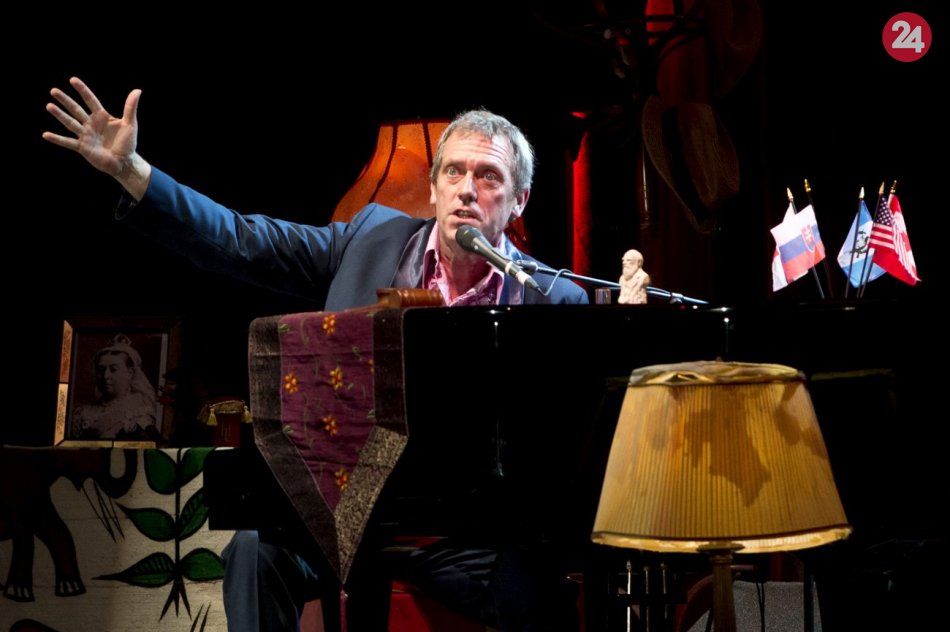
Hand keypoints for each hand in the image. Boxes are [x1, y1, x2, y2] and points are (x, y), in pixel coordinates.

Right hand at [43, 77, 150, 199]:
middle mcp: (91, 124)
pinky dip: (57, 139)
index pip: (90, 100)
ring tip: (49, 106)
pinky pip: (68, 142)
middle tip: (53, 91)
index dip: (82, 90)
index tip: (73, 80)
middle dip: (65, 100)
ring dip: (59, 115)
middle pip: (76, 109)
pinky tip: (45, 135)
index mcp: (102, 117)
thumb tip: (137, 90)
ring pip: (70, 123)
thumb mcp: (130, 124)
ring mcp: (85, 135)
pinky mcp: (83, 148)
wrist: (125, 163)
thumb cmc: (128, 144)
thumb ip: (130, 107)